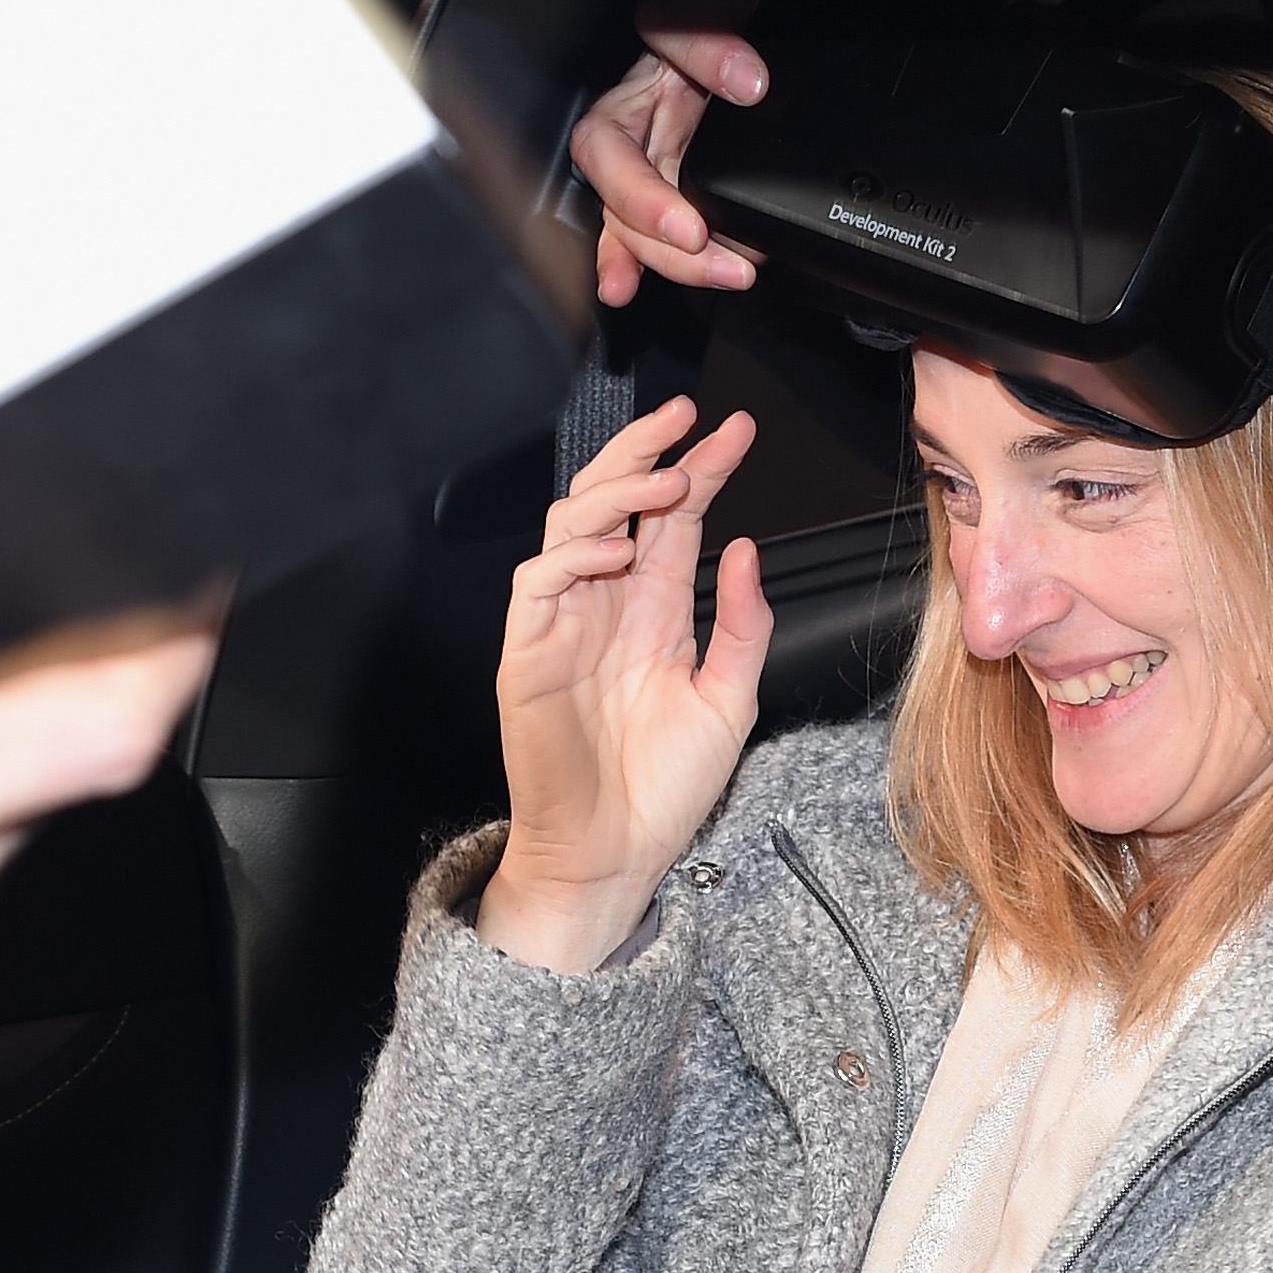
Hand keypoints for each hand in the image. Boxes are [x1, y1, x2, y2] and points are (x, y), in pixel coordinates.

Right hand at [479, 398, 771, 972]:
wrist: (616, 854)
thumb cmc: (664, 787)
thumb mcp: (730, 699)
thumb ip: (742, 624)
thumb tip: (745, 549)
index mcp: (655, 609)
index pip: (675, 518)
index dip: (702, 468)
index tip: (736, 430)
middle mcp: (607, 604)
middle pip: (615, 501)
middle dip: (647, 451)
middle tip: (684, 418)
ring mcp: (563, 623)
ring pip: (571, 525)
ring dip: (616, 493)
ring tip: (665, 482)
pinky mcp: (527, 652)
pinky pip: (538, 582)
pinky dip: (572, 553)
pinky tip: (613, 548)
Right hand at [564, 21, 769, 304]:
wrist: (764, 24)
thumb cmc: (723, 14)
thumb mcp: (706, 5)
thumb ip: (710, 37)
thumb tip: (746, 84)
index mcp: (629, 96)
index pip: (608, 149)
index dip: (638, 196)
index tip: (688, 227)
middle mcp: (638, 139)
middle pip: (621, 208)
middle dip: (661, 246)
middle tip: (716, 263)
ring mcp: (662, 167)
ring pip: (642, 230)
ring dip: (676, 264)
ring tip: (726, 276)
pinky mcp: (689, 188)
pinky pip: (669, 235)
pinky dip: (674, 264)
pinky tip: (677, 284)